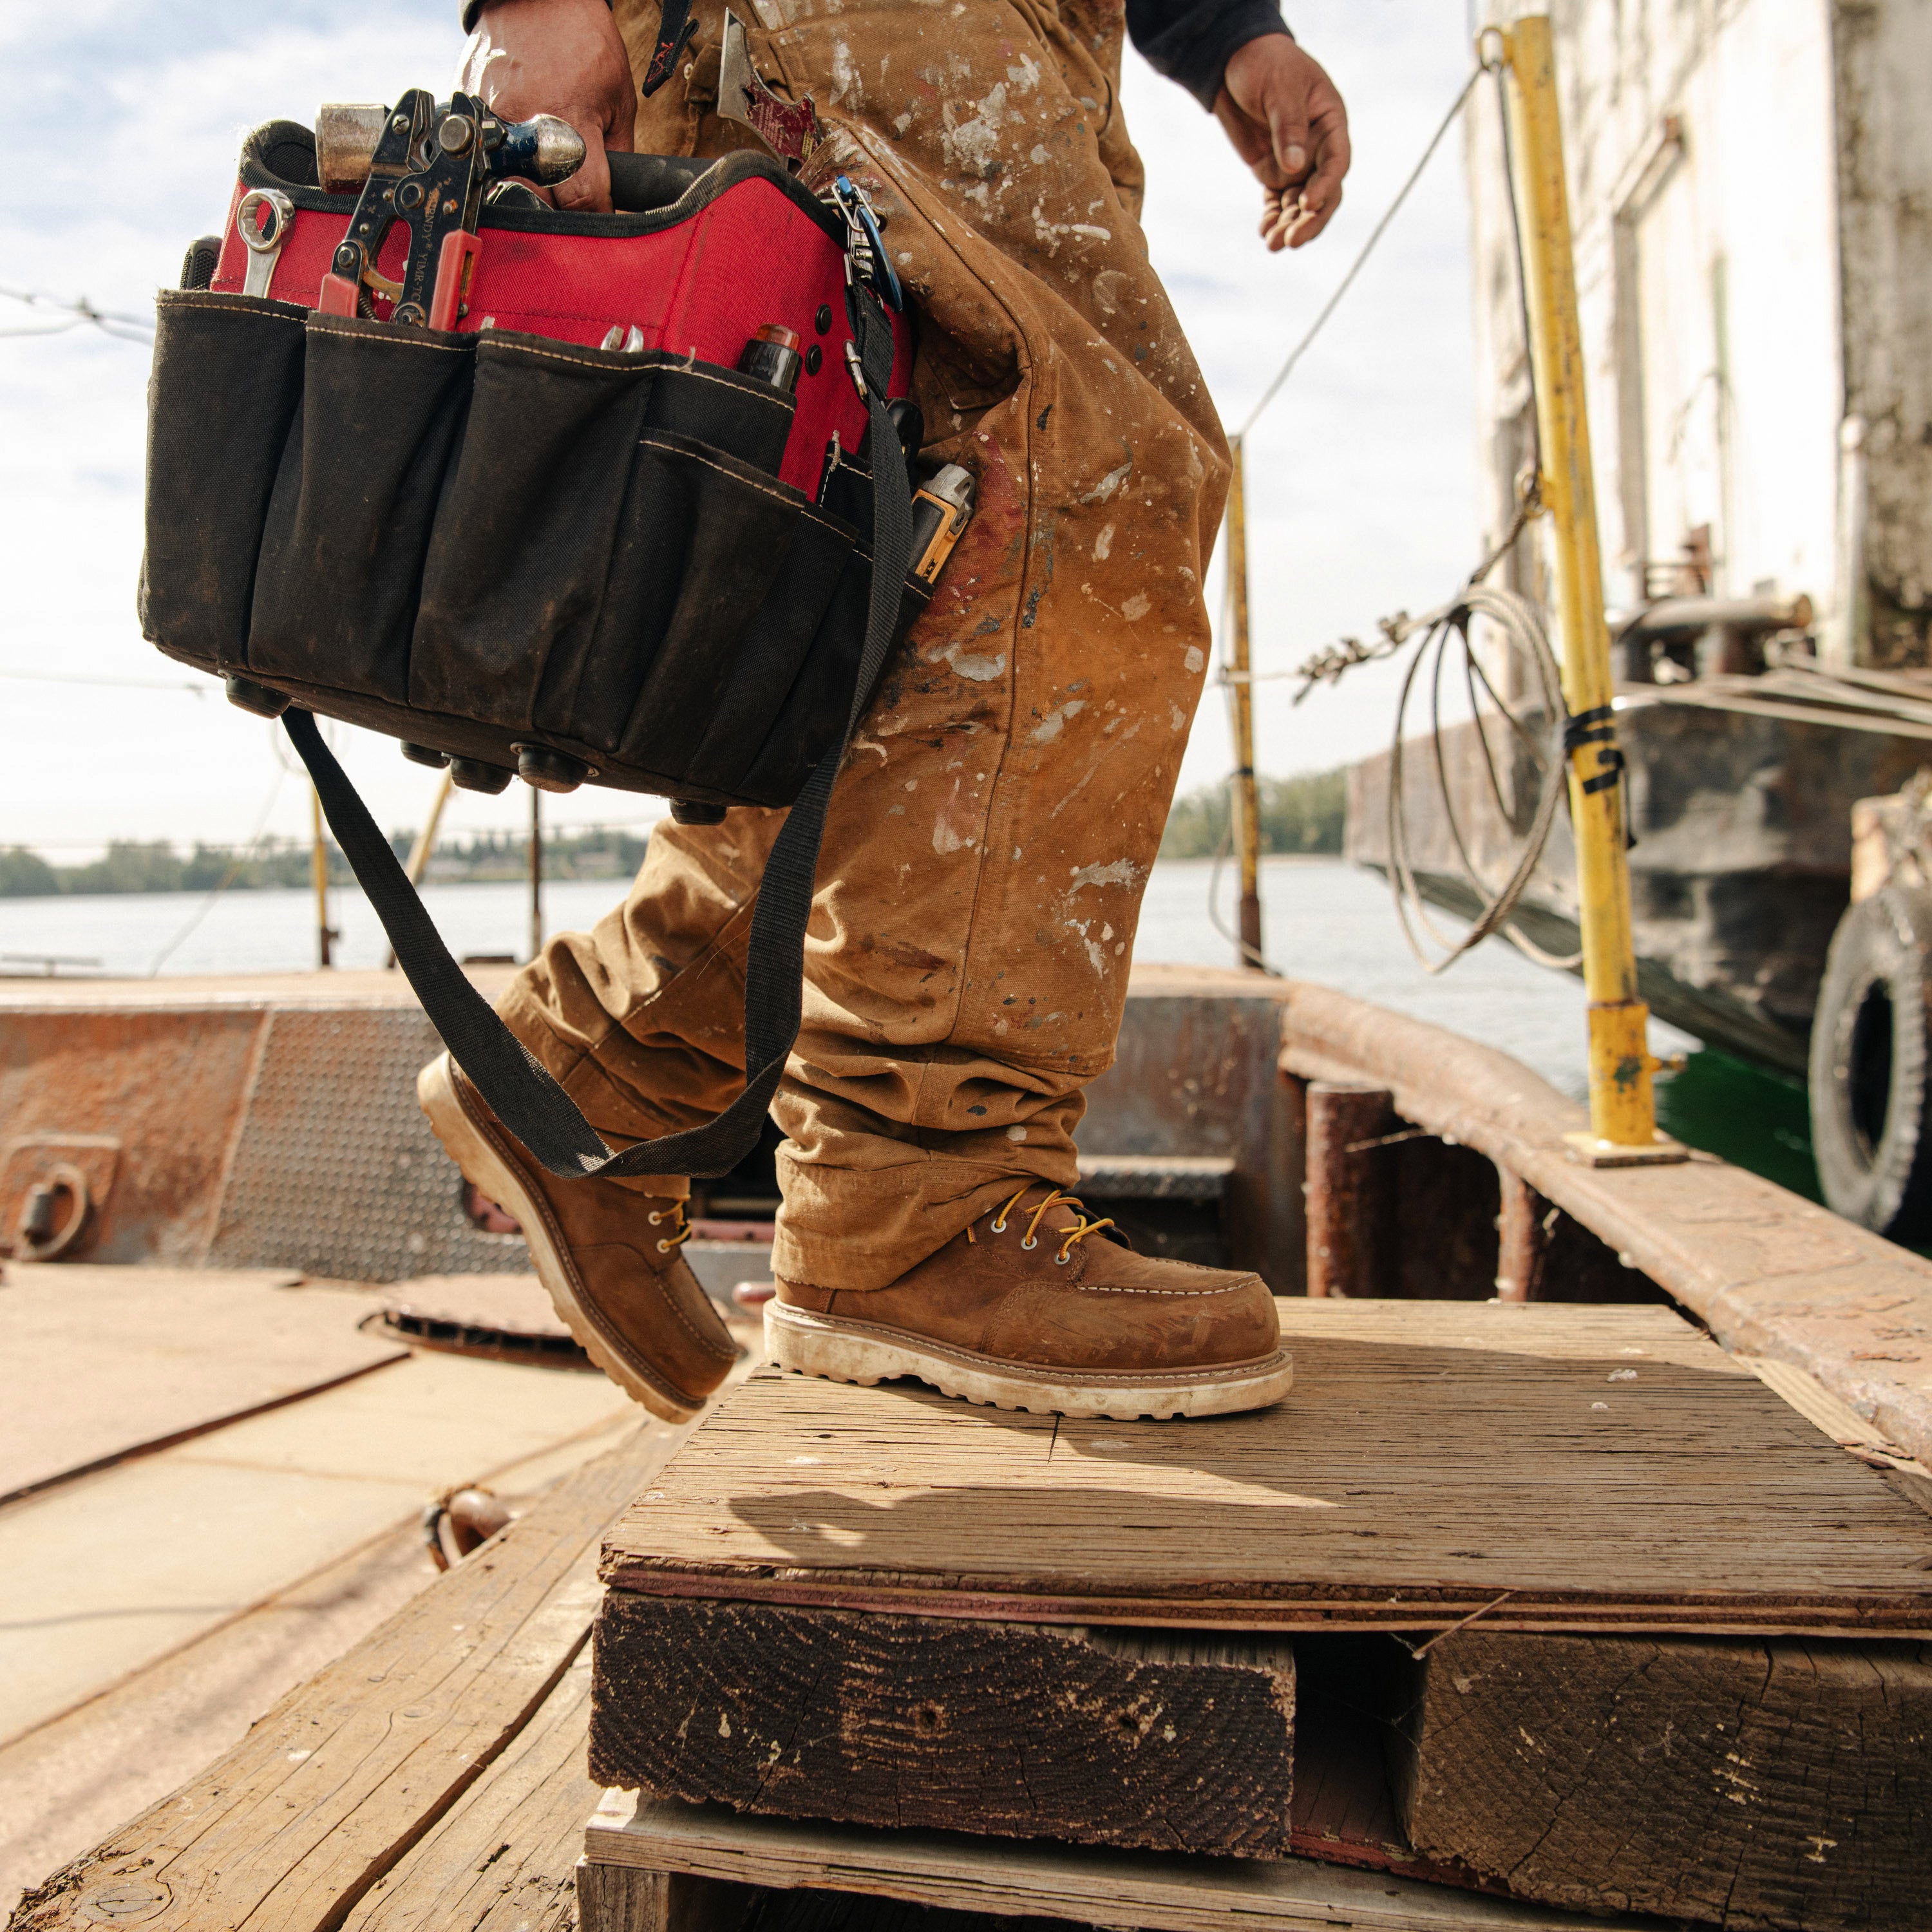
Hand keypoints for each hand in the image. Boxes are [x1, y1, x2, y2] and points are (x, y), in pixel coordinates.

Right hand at [458, 0, 634, 212]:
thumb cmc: (583, 43)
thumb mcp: (619, 101)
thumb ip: (618, 154)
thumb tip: (613, 200)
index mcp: (570, 122)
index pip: (582, 200)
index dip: (595, 216)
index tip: (600, 217)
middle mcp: (524, 123)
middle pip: (540, 201)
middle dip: (559, 207)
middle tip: (570, 192)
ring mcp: (490, 114)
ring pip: (507, 183)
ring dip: (528, 186)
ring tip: (543, 166)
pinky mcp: (466, 103)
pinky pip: (484, 150)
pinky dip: (503, 155)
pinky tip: (518, 139)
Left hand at [1214, 35, 1350, 250]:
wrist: (1235, 64)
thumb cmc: (1265, 66)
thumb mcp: (1279, 89)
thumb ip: (1289, 127)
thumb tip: (1296, 168)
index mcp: (1330, 123)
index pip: (1336, 161)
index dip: (1326, 186)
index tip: (1308, 203)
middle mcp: (1318, 147)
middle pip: (1323, 192)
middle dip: (1309, 219)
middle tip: (1292, 241)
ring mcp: (1296, 163)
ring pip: (1299, 203)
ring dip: (1289, 225)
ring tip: (1273, 244)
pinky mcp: (1273, 172)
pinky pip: (1277, 201)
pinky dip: (1272, 218)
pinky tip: (1264, 232)